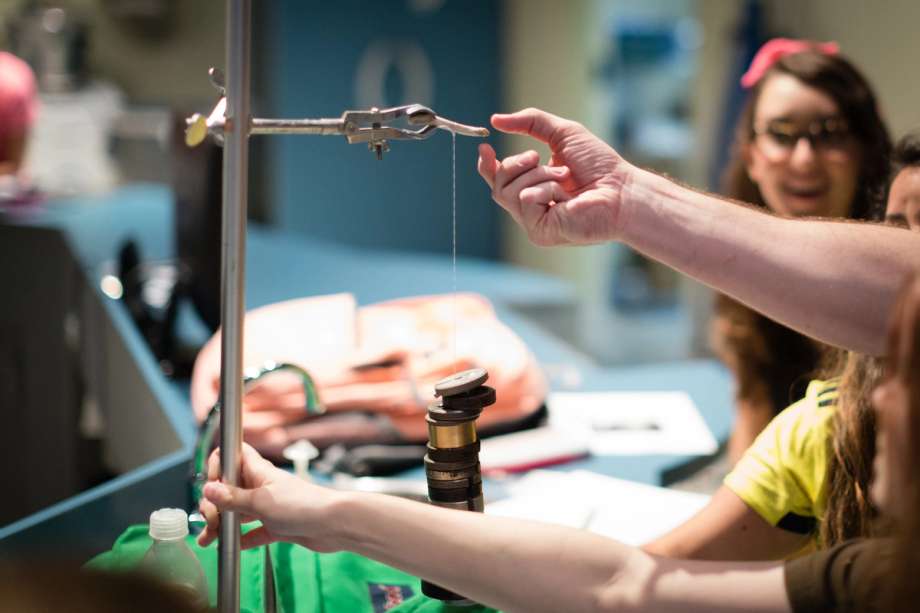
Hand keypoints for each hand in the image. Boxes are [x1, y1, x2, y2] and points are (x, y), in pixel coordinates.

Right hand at [197, 443, 345, 551]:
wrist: (334, 525)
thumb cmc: (302, 505)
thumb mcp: (261, 502)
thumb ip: (233, 498)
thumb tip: (207, 489)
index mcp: (258, 472)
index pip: (232, 456)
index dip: (217, 466)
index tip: (210, 485)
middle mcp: (261, 487)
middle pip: (229, 489)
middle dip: (214, 504)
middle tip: (212, 521)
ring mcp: (269, 507)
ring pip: (238, 513)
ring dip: (222, 524)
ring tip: (207, 540)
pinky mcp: (277, 526)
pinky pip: (253, 532)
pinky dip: (241, 539)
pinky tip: (229, 547)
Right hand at [477, 108, 634, 245]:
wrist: (621, 189)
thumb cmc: (599, 165)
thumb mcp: (562, 133)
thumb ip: (530, 122)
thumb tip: (495, 120)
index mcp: (534, 187)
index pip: (499, 179)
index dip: (487, 165)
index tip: (485, 146)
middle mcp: (531, 207)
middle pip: (497, 184)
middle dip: (515, 164)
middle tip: (537, 157)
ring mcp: (534, 222)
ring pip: (507, 192)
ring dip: (538, 176)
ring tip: (564, 179)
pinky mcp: (540, 232)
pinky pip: (524, 201)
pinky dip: (545, 190)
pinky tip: (565, 197)